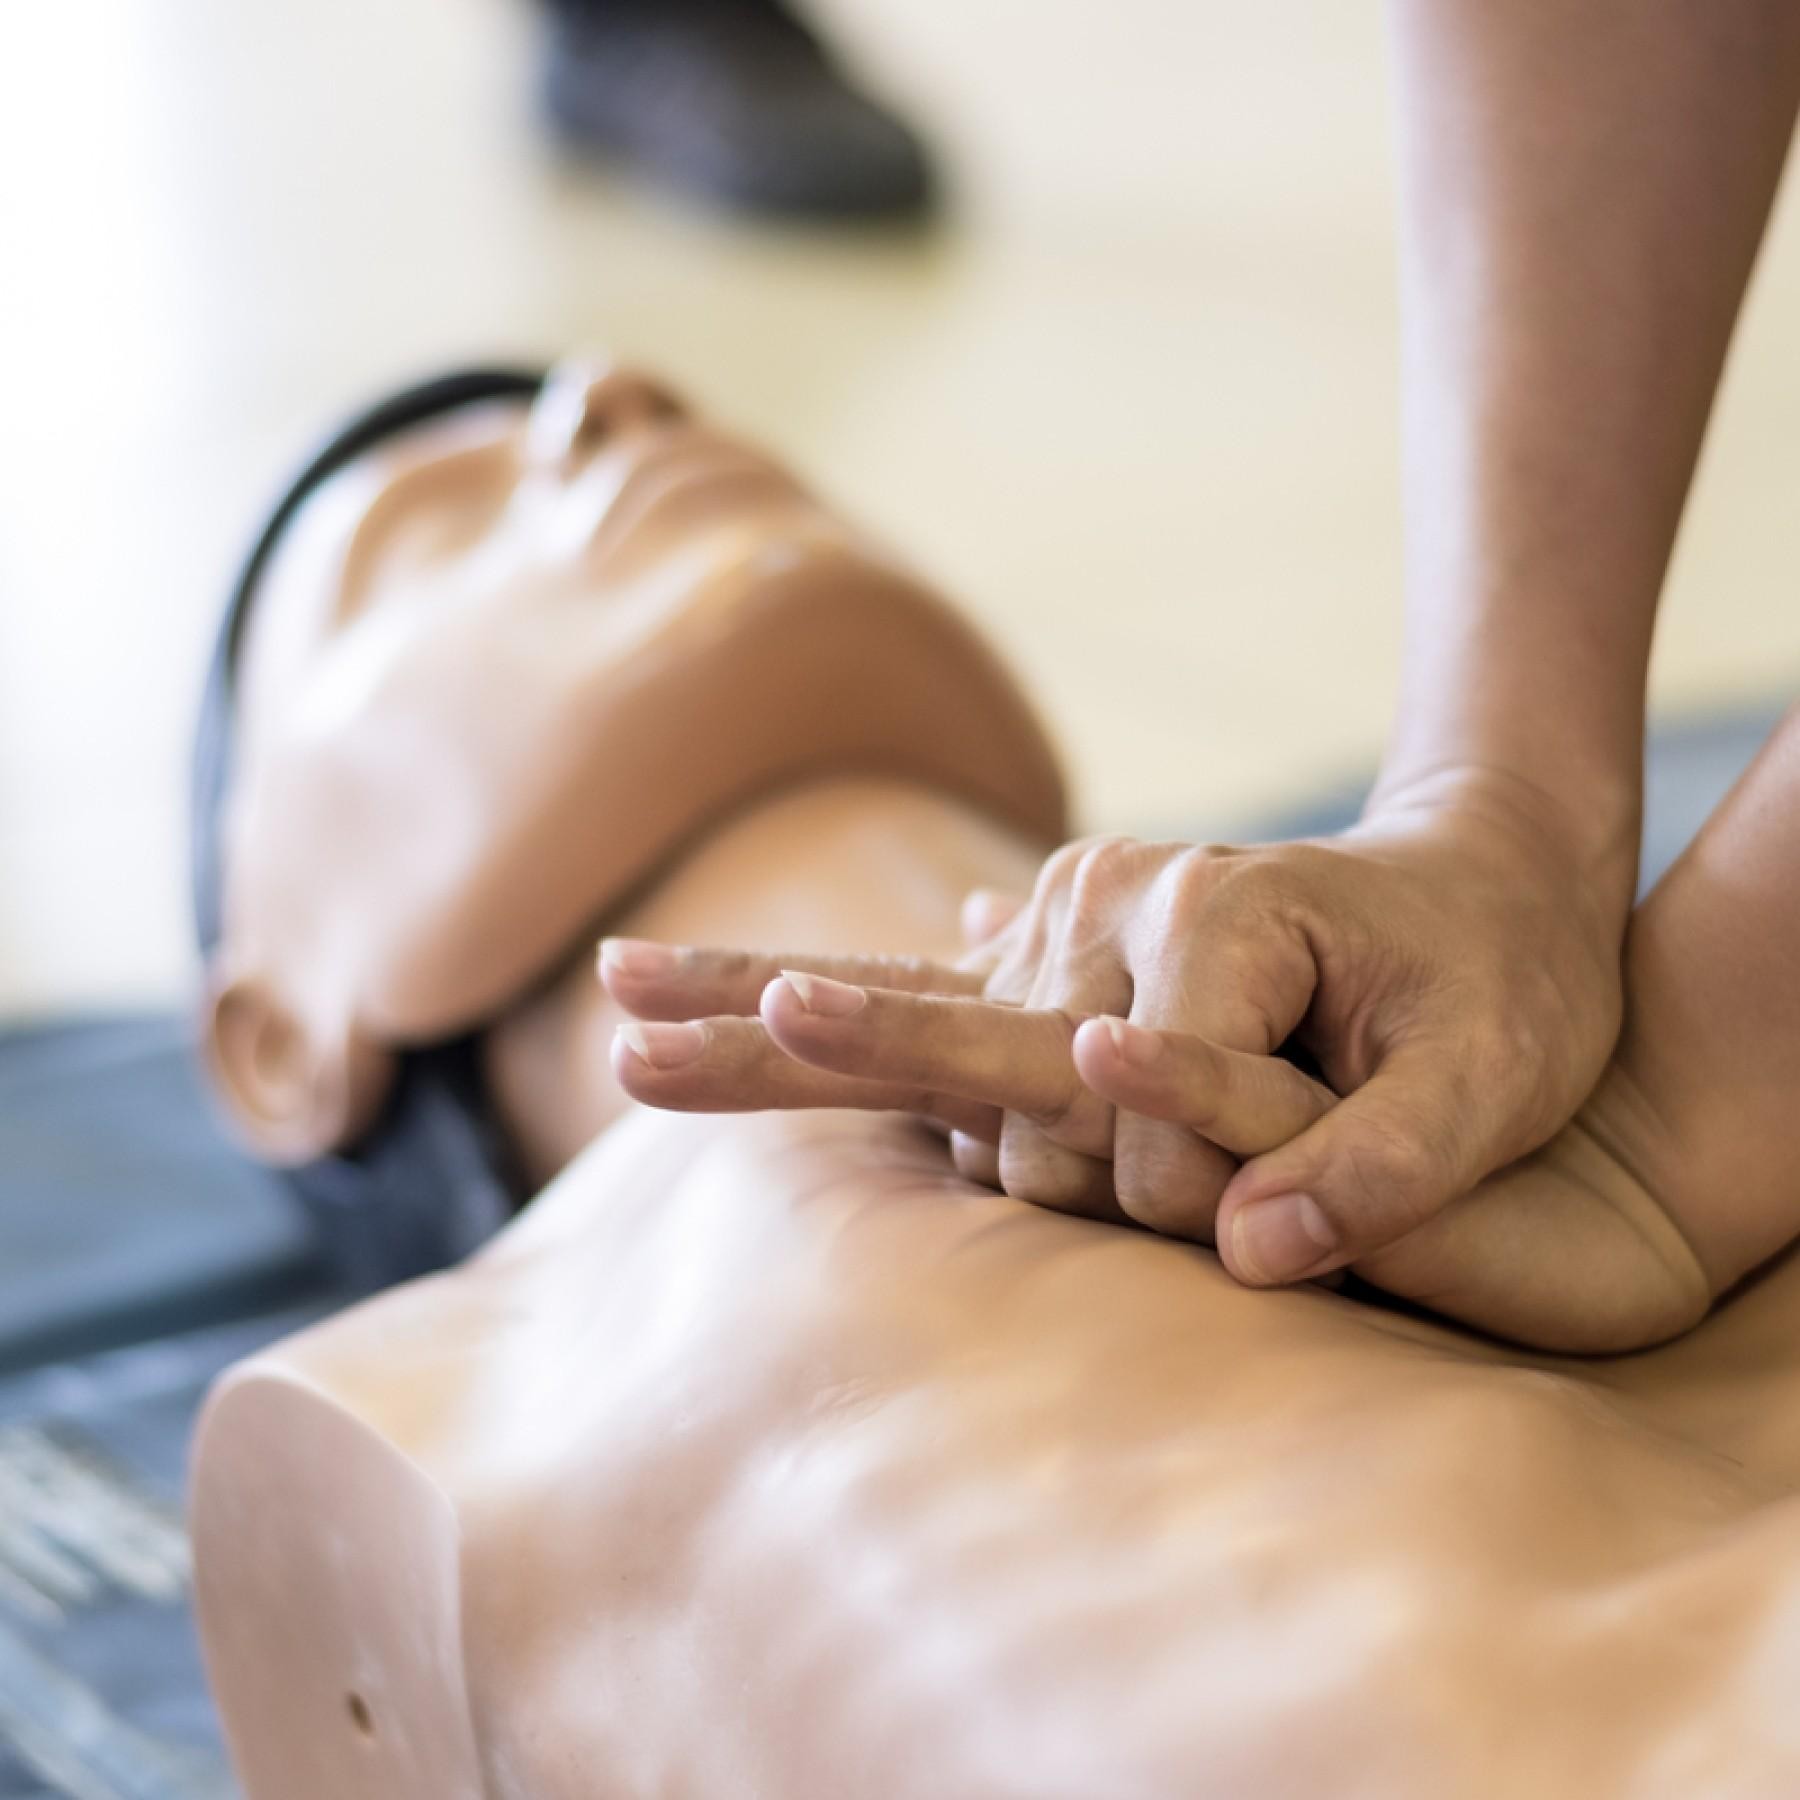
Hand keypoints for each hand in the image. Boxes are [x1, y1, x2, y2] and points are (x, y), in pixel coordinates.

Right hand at [604, 769, 1632, 1288]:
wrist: (1478, 881)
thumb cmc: (1503, 981)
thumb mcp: (1494, 1075)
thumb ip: (1380, 1163)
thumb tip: (1244, 1252)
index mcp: (1209, 920)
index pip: (1131, 1110)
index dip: (1202, 1185)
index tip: (1279, 1217)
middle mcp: (1103, 907)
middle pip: (966, 1051)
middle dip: (878, 1076)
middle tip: (621, 1053)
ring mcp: (1057, 923)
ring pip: (900, 1021)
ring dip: (766, 1039)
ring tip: (611, 1024)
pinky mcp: (1035, 953)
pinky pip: (888, 984)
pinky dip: (765, 995)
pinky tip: (649, 996)